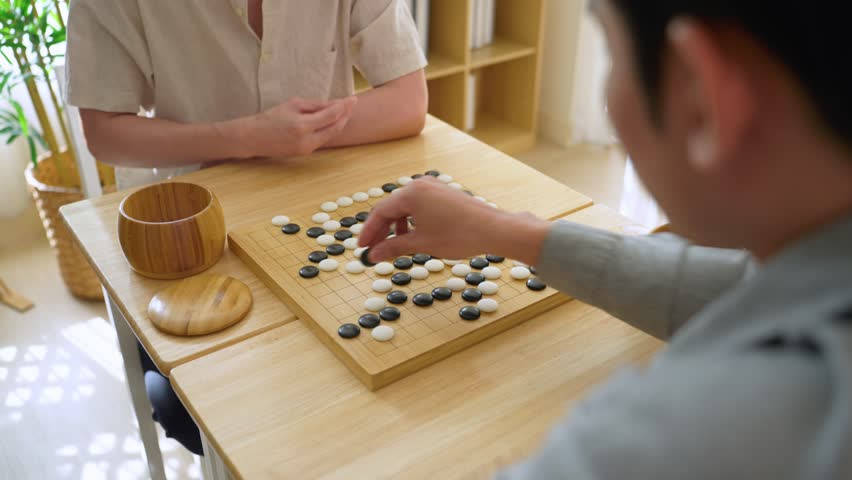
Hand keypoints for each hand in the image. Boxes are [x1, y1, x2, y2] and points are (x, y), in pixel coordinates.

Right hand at [240, 96, 356, 156]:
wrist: (254, 138)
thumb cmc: (271, 117)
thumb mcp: (293, 105)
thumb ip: (316, 105)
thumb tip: (335, 104)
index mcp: (302, 125)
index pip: (331, 115)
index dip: (344, 106)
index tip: (352, 98)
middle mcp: (307, 140)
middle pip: (335, 128)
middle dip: (346, 115)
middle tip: (352, 104)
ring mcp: (307, 149)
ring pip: (331, 135)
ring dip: (340, 123)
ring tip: (346, 111)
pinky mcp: (306, 153)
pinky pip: (323, 139)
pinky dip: (330, 129)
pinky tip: (334, 121)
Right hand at [358, 177, 550, 264]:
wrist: (493, 229)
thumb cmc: (459, 235)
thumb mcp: (421, 243)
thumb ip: (393, 247)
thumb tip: (374, 255)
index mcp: (411, 194)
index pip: (380, 212)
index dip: (369, 232)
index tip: (362, 248)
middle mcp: (420, 185)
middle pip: (391, 208)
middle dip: (381, 230)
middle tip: (373, 250)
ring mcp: (433, 187)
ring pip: (405, 207)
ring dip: (396, 227)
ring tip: (393, 246)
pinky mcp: (443, 193)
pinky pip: (419, 206)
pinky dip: (411, 221)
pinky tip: (413, 236)